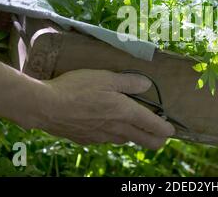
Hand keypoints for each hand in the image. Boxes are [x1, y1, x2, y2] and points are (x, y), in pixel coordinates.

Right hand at [39, 69, 174, 148]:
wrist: (46, 106)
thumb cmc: (77, 88)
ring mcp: (102, 137)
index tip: (171, 129)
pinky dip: (113, 134)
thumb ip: (129, 82)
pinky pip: (107, 140)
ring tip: (133, 125)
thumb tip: (147, 84)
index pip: (154, 126)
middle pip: (145, 141)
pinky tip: (106, 125)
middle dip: (157, 139)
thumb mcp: (106, 77)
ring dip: (134, 135)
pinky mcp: (87, 140)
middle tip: (161, 134)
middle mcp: (117, 129)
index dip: (166, 129)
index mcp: (126, 113)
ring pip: (125, 140)